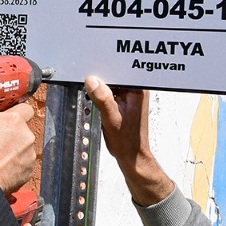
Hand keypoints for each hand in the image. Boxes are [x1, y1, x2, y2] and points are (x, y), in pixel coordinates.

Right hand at [0, 102, 36, 194]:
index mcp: (14, 120)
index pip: (26, 109)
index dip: (16, 112)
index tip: (9, 117)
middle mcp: (26, 135)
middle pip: (23, 130)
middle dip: (12, 133)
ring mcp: (29, 154)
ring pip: (23, 147)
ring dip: (14, 150)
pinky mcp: (28, 170)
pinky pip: (23, 163)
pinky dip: (14, 165)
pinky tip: (0, 167)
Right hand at [84, 76, 173, 204]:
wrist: (132, 156)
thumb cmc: (128, 142)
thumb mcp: (111, 119)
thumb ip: (102, 98)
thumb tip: (92, 80)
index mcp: (138, 91)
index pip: (120, 70)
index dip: (105, 69)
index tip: (91, 71)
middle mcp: (136, 91)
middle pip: (115, 75)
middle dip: (100, 77)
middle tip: (87, 81)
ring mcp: (130, 97)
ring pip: (112, 83)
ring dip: (100, 86)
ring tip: (90, 90)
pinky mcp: (124, 102)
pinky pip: (111, 92)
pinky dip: (102, 94)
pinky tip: (95, 98)